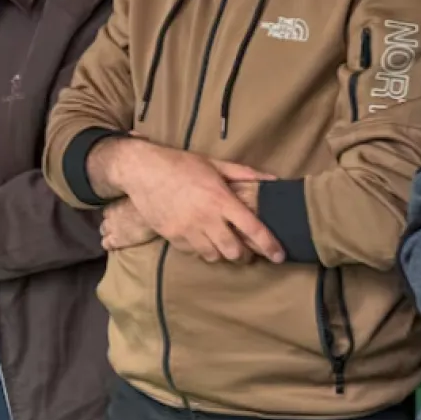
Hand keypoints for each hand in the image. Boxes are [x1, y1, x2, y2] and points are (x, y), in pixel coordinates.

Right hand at [89, 138, 282, 264]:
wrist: (141, 170)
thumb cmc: (180, 164)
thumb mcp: (213, 164)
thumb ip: (244, 173)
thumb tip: (272, 180)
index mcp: (220, 199)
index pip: (253, 229)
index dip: (269, 245)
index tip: (279, 255)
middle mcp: (206, 218)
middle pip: (234, 251)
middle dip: (244, 255)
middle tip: (246, 252)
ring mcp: (187, 229)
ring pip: (213, 256)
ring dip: (222, 253)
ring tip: (223, 246)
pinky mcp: (171, 236)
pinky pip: (193, 252)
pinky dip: (200, 249)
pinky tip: (201, 239)